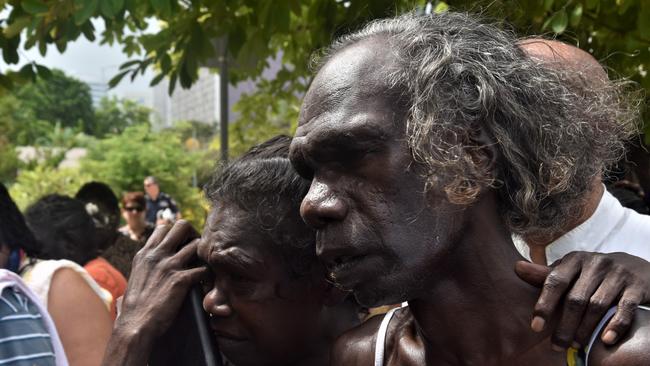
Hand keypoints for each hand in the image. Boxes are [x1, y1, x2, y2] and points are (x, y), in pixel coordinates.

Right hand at [117, 220, 207, 340]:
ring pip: (197, 244)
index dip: (177, 234)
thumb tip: (149, 267)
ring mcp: (169, 265)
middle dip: (194, 235)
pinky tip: (207, 284)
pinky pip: (204, 269)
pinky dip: (209, 276)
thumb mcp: (136, 278)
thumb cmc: (135, 308)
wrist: (135, 326)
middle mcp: (157, 255)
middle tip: (198, 251)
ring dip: (204, 255)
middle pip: (182, 226)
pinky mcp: (180, 280)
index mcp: (145, 254)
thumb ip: (146, 266)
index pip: (164, 228)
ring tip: (205, 267)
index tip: (184, 246)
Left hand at [515, 251, 649, 349]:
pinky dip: (615, 326)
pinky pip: (624, 309)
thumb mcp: (570, 270)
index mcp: (575, 260)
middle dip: (564, 326)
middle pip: (575, 299)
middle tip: (556, 345)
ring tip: (576, 345)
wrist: (634, 267)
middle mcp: (596, 263)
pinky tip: (605, 341)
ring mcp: (618, 274)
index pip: (555, 282)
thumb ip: (545, 274)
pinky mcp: (637, 287)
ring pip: (597, 306)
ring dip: (585, 329)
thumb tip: (516, 268)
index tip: (535, 326)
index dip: (544, 305)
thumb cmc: (592, 273)